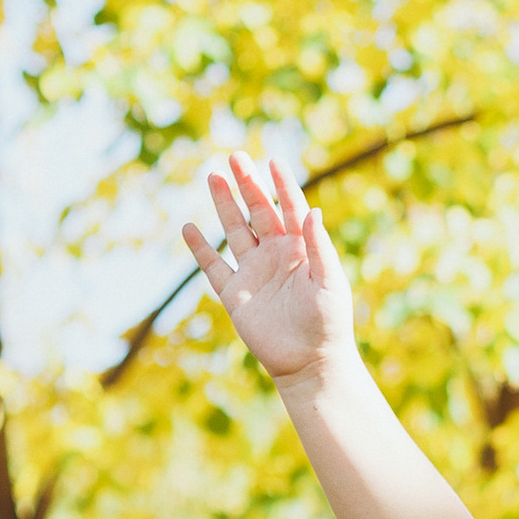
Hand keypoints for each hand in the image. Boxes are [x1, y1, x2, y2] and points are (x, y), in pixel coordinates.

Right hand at [179, 153, 353, 386]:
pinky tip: (189, 227)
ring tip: (213, 177)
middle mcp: (276, 255)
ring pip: (235, 231)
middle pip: (258, 211)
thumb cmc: (328, 323)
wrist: (310, 361)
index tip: (273, 160)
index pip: (290, 208)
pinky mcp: (235, 294)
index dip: (282, 185)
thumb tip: (312, 211)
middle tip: (235, 157)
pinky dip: (200, 249)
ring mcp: (254, 272)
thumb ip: (319, 247)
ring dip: (224, 205)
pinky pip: (213, 267)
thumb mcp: (329, 282)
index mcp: (302, 249)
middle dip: (247, 185)